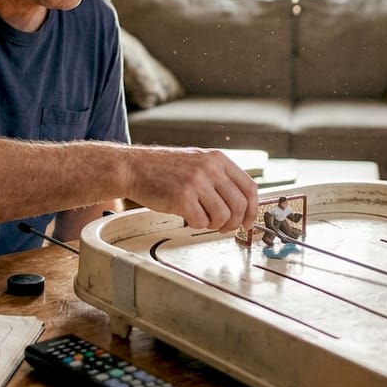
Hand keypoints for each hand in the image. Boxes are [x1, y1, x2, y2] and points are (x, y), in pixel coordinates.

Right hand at [124, 147, 258, 231]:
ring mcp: (196, 182)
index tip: (247, 221)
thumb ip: (219, 177)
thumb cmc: (163, 168)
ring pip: (223, 216)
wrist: (134, 167)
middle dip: (234, 223)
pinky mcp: (182, 197)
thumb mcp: (198, 161)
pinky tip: (188, 216)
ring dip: (215, 225)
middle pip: (239, 205)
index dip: (252, 209)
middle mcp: (210, 168)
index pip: (249, 187)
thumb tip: (240, 204)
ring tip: (203, 219)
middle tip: (224, 227)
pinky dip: (197, 224)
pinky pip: (201, 222)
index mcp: (218, 159)